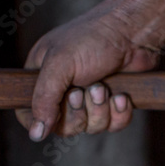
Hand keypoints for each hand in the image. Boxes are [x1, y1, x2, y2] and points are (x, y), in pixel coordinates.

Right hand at [16, 4, 158, 140]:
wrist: (135, 31)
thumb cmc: (93, 38)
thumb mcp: (60, 64)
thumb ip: (43, 98)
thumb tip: (36, 134)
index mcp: (42, 76)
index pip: (29, 112)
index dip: (39, 121)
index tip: (53, 118)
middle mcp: (64, 89)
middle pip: (64, 127)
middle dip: (78, 112)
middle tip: (84, 89)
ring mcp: (90, 97)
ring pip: (91, 128)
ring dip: (100, 110)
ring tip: (104, 86)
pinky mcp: (113, 102)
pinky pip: (113, 125)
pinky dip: (119, 114)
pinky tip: (122, 96)